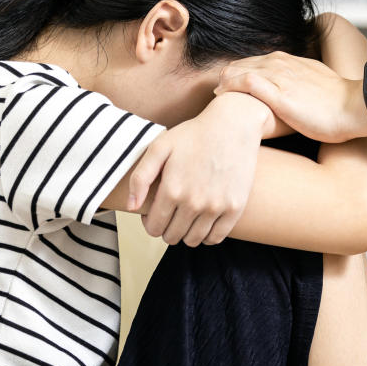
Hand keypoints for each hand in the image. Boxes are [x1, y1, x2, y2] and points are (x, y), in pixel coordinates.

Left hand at [127, 93, 268, 245]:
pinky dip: (207, 236)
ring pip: (193, 240)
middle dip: (166, 229)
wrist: (233, 125)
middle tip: (171, 213)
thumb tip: (132, 206)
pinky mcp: (235, 208)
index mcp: (172, 189)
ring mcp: (216, 207)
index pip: (154, 227)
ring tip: (186, 218)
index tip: (155, 212)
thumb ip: (140, 178)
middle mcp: (194, 202)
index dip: (150, 223)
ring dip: (186, 234)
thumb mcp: (160, 147)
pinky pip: (216, 238)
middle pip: (172, 236)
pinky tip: (204, 222)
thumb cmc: (193, 134)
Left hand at [215, 51, 366, 143]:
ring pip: (239, 70)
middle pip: (242, 64)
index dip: (239, 73)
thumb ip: (299, 81)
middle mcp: (281, 63)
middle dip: (228, 77)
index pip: (255, 61)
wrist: (354, 107)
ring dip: (225, 82)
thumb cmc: (339, 103)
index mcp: (290, 61)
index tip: (230, 86)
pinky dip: (231, 87)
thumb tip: (293, 91)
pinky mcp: (278, 93)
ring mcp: (279, 76)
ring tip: (216, 95)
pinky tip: (222, 96)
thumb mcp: (316, 83)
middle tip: (218, 93)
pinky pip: (246, 83)